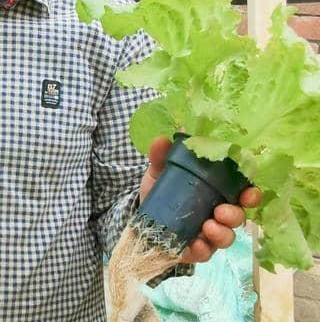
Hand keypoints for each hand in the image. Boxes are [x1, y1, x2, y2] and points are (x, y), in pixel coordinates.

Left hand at [140, 136, 262, 263]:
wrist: (142, 214)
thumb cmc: (161, 189)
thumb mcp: (159, 171)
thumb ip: (161, 156)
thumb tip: (161, 139)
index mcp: (217, 192)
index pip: (243, 193)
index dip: (251, 194)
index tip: (248, 192)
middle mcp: (219, 213)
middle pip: (239, 217)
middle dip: (234, 215)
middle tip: (221, 211)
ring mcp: (209, 234)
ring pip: (227, 238)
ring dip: (221, 233)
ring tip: (207, 226)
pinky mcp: (196, 249)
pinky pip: (205, 253)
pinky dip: (201, 249)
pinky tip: (193, 244)